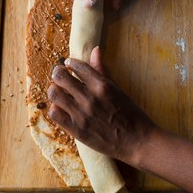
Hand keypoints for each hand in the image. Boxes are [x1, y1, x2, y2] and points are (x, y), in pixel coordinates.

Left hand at [47, 47, 155, 162]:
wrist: (138, 142)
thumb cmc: (132, 114)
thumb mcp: (118, 90)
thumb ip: (102, 71)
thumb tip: (95, 50)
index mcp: (102, 85)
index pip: (76, 66)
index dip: (70, 63)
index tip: (68, 65)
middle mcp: (89, 97)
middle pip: (60, 77)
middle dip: (58, 74)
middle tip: (60, 76)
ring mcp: (81, 114)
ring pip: (54, 94)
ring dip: (54, 90)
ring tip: (59, 92)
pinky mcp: (76, 130)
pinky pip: (54, 114)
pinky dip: (55, 109)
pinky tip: (62, 109)